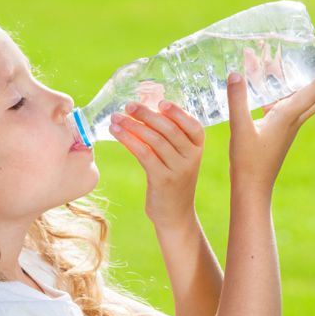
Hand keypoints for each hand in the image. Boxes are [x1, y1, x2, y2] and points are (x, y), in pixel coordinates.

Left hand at [109, 99, 204, 228]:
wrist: (175, 214)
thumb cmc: (172, 179)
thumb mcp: (177, 157)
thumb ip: (168, 136)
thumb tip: (145, 109)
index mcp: (198, 147)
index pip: (192, 125)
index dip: (177, 112)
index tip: (160, 101)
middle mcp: (191, 157)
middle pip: (169, 129)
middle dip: (147, 114)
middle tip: (129, 105)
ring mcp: (178, 169)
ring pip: (155, 140)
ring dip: (133, 126)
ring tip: (116, 118)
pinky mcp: (162, 180)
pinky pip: (144, 154)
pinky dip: (129, 140)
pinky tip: (117, 133)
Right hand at [226, 45, 314, 191]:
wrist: (252, 186)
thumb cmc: (248, 161)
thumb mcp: (239, 128)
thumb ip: (237, 100)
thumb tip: (236, 74)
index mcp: (289, 116)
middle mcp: (293, 120)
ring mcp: (287, 126)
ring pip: (307, 99)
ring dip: (311, 80)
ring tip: (302, 63)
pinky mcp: (278, 131)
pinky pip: (290, 106)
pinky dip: (288, 92)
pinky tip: (271, 88)